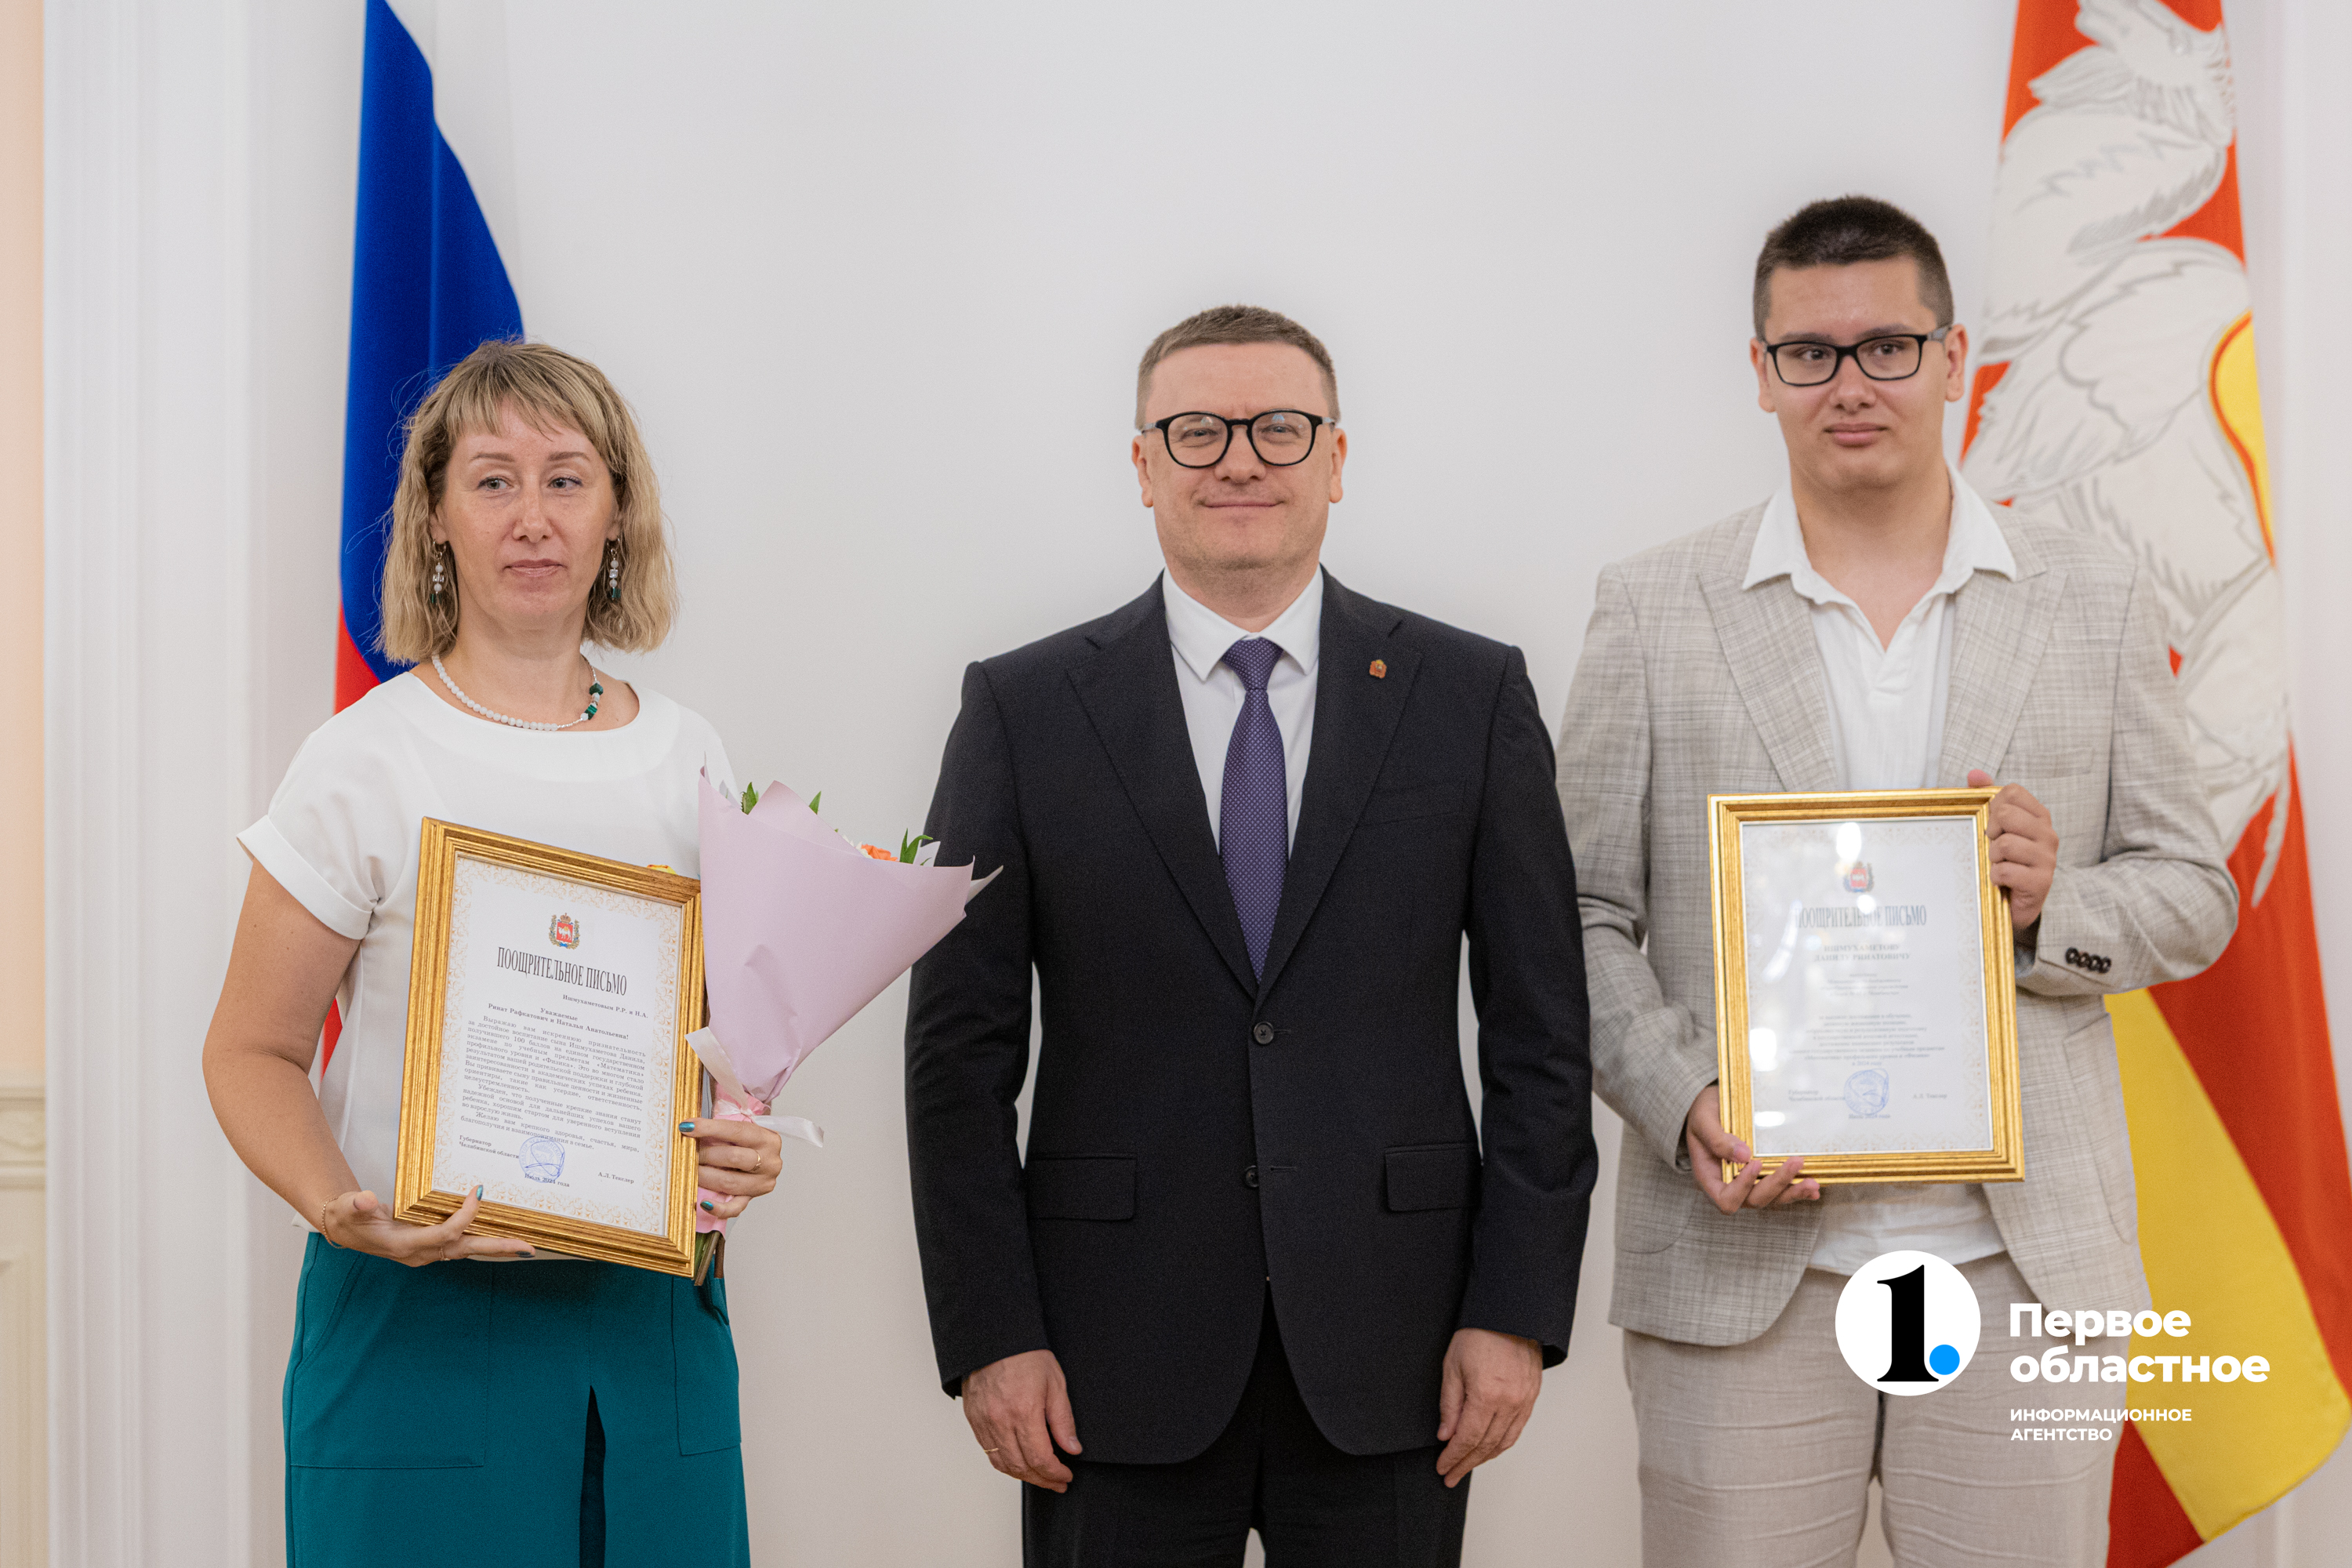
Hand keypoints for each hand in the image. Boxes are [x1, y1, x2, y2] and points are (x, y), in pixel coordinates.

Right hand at [320, 1186, 534, 1265]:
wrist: (345, 1229)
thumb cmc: (348, 1217)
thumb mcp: (349, 1208)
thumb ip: (357, 1205)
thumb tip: (365, 1200)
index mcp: (404, 1244)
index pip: (445, 1233)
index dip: (464, 1215)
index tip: (477, 1191)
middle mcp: (420, 1253)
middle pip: (466, 1250)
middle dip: (497, 1248)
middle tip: (528, 1248)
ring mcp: (426, 1252)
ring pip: (466, 1250)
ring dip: (495, 1247)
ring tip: (524, 1245)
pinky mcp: (429, 1246)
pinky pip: (460, 1245)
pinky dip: (480, 1240)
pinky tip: (499, 1236)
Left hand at [682, 1117, 785, 1220]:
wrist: (762, 1157)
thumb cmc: (748, 1142)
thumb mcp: (741, 1130)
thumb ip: (721, 1129)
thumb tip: (690, 1127)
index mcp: (768, 1139)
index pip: (736, 1131)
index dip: (709, 1128)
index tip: (688, 1127)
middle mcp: (769, 1162)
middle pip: (733, 1157)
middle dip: (705, 1154)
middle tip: (688, 1152)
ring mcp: (762, 1183)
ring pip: (729, 1182)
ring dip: (705, 1176)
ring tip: (690, 1170)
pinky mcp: (752, 1198)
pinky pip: (735, 1207)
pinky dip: (718, 1207)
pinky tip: (704, 1203)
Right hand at [962, 1349, 1080, 1490]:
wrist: (994, 1338)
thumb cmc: (1026, 1355)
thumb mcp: (1055, 1383)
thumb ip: (1063, 1420)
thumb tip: (1072, 1449)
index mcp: (1024, 1412)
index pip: (1040, 1459)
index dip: (1055, 1474)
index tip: (1066, 1476)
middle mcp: (1001, 1421)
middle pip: (1021, 1467)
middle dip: (1043, 1480)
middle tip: (1057, 1483)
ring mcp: (984, 1422)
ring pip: (1003, 1464)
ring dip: (1023, 1476)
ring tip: (1040, 1477)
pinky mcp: (973, 1420)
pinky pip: (988, 1452)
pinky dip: (1005, 1463)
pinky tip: (1018, 1463)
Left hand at [1435, 1328, 1542, 1486]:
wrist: (1509, 1313)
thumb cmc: (1478, 1333)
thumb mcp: (1452, 1366)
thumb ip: (1450, 1404)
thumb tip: (1446, 1435)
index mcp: (1487, 1395)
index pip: (1468, 1438)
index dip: (1453, 1457)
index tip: (1442, 1467)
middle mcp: (1509, 1403)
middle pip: (1486, 1446)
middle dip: (1466, 1463)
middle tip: (1451, 1476)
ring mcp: (1524, 1401)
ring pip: (1504, 1442)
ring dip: (1484, 1458)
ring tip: (1467, 1466)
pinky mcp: (1532, 1396)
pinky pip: (1517, 1429)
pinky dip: (1502, 1444)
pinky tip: (1490, 1449)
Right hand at [1685, 1084, 1819, 1212]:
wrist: (1710, 1108)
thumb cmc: (1702, 1115)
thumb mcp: (1703, 1121)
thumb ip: (1718, 1139)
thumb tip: (1744, 1155)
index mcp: (1710, 1177)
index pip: (1726, 1199)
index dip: (1742, 1188)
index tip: (1755, 1163)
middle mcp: (1730, 1186)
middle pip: (1755, 1200)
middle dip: (1777, 1184)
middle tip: (1795, 1162)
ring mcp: (1749, 1184)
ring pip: (1772, 1199)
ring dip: (1793, 1192)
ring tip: (1813, 1183)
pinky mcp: (1763, 1177)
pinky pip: (1780, 1190)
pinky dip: (1797, 1190)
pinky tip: (1813, 1188)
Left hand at [1967, 770, 2058, 930]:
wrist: (2014, 903)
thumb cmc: (2004, 861)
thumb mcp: (1994, 828)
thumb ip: (1985, 798)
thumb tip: (1974, 774)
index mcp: (2038, 817)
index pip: (2012, 792)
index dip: (1993, 807)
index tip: (1994, 826)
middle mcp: (2048, 835)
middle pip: (2005, 814)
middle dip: (1990, 832)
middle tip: (1994, 847)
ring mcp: (2047, 859)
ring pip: (2004, 844)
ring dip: (1991, 857)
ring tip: (1998, 865)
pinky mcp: (2041, 882)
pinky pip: (2005, 871)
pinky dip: (1994, 877)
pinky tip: (2000, 881)